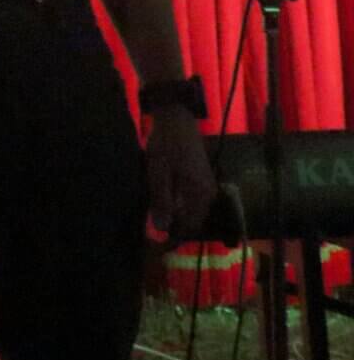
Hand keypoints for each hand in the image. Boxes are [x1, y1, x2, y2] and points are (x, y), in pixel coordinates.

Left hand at [143, 104, 217, 239]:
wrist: (176, 119)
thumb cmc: (166, 146)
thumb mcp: (159, 174)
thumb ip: (161, 201)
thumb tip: (161, 229)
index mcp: (201, 195)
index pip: (191, 227)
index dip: (173, 236)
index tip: (155, 240)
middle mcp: (208, 194)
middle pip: (191, 220)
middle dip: (172, 225)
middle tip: (150, 224)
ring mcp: (205, 187)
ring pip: (189, 210)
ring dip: (172, 214)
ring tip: (152, 210)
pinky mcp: (199, 180)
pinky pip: (188, 200)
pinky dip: (175, 203)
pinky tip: (160, 198)